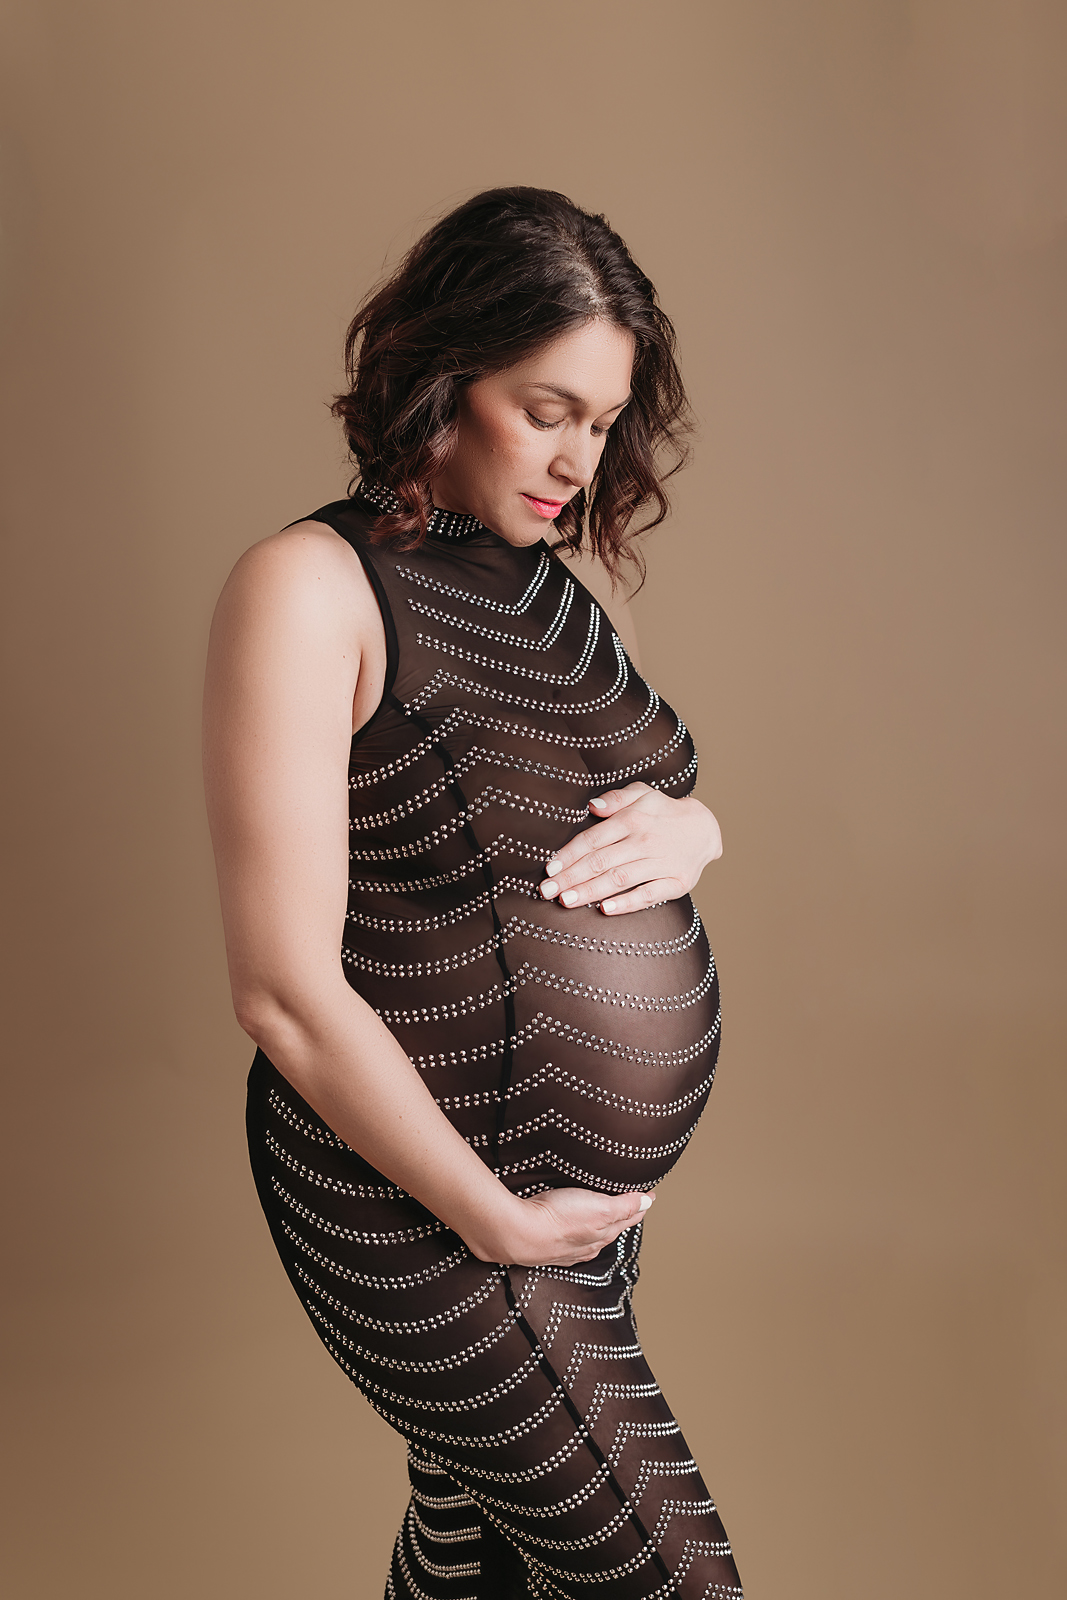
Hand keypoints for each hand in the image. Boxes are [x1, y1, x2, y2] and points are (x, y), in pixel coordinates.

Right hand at [469, 1186, 654, 1266]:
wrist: (518, 1233)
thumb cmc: (558, 1219)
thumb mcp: (600, 1208)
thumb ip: (624, 1206)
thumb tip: (648, 1202)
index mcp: (603, 1235)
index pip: (628, 1218)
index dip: (639, 1206)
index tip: (648, 1196)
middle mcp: (587, 1245)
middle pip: (611, 1229)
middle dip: (623, 1218)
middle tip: (633, 1204)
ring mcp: (567, 1248)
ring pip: (592, 1236)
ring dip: (602, 1226)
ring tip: (607, 1216)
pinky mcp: (548, 1245)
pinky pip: (571, 1240)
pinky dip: (579, 1233)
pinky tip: (574, 1231)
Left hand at [538, 782, 721, 915]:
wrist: (705, 829)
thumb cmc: (663, 813)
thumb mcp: (643, 795)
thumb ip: (616, 799)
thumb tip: (591, 806)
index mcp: (633, 819)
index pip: (594, 839)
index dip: (569, 854)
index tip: (549, 869)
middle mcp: (645, 841)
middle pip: (601, 861)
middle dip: (571, 877)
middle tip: (546, 892)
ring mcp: (662, 863)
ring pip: (620, 879)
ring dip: (591, 890)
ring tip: (566, 900)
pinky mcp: (677, 882)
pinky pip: (649, 894)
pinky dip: (627, 903)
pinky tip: (605, 909)